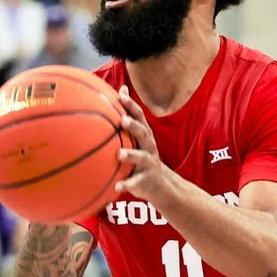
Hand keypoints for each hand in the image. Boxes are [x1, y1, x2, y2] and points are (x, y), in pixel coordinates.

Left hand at [116, 86, 169, 201]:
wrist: (160, 184)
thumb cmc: (143, 154)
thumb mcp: (138, 137)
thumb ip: (129, 117)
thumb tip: (120, 89)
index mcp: (145, 135)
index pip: (139, 116)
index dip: (131, 105)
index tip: (121, 94)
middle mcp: (148, 146)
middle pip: (143, 133)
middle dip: (134, 126)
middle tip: (122, 120)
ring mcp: (147, 163)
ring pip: (140, 157)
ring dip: (130, 155)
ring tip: (120, 154)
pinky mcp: (144, 180)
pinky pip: (134, 182)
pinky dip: (126, 184)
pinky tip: (116, 187)